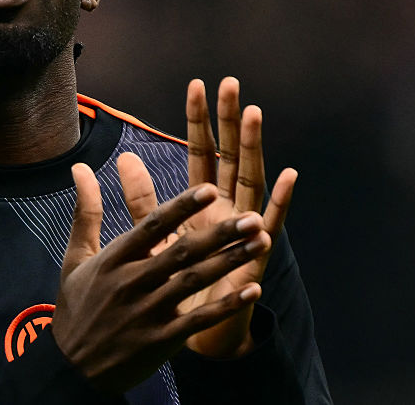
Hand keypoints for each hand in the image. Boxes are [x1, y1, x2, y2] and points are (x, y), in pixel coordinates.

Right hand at [52, 167, 270, 393]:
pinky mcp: (161, 340)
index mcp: (114, 259)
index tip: (210, 189)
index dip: (182, 207)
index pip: (152, 226)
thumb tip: (80, 166)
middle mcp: (132, 282)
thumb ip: (86, 211)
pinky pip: (199, 320)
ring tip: (260, 243)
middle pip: (182, 252)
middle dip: (220, 233)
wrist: (70, 369)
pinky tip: (253, 290)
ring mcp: (148, 313)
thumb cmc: (76, 307)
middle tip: (252, 217)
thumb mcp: (75, 257)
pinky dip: (227, 305)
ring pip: (195, 281)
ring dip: (230, 262)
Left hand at [121, 77, 297, 357]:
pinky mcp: (256, 255)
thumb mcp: (155, 235)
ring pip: (251, 180)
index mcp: (201, 203)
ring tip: (255, 114)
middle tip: (231, 84)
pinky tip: (289, 175)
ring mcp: (244, 228)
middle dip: (230, 121)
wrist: (192, 331)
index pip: (200, 152)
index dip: (198, 121)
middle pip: (229, 156)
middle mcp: (226, 209)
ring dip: (254, 148)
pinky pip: (273, 224)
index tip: (197, 85)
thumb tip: (124, 159)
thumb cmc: (176, 282)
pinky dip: (281, 200)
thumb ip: (142, 199)